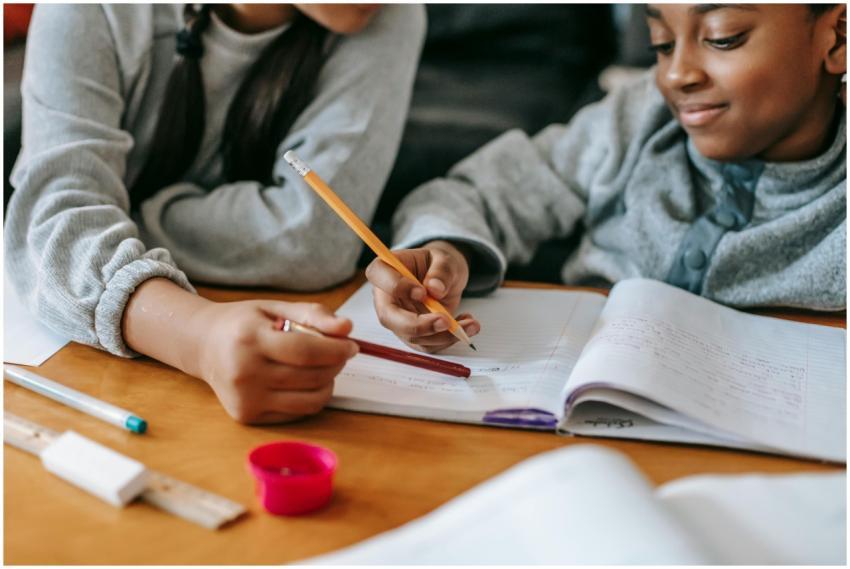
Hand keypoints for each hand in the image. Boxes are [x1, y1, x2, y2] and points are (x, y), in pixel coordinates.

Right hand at [194, 300, 357, 423]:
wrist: (204, 346)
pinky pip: (298, 412)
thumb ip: (313, 314)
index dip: (335, 350)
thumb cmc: (244, 324)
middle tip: (340, 352)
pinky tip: (304, 381)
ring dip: (328, 383)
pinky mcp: (248, 416)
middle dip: (336, 364)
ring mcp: (245, 398)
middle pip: (310, 377)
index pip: (305, 350)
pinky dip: (311, 397)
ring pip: (309, 400)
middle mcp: (244, 372)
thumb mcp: (275, 307)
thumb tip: (346, 328)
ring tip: (324, 367)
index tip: (352, 345)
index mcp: (249, 339)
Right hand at [365, 240, 480, 352]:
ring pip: (411, 336)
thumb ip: (441, 270)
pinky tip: (465, 325)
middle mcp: (386, 297)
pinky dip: (448, 340)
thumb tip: (435, 288)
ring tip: (471, 324)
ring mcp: (397, 319)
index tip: (422, 292)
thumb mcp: (445, 259)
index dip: (397, 286)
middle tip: (446, 321)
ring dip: (442, 335)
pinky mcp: (412, 335)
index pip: (379, 276)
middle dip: (417, 325)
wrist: (445, 279)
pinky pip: (427, 345)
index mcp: (386, 269)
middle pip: (388, 317)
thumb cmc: (438, 265)